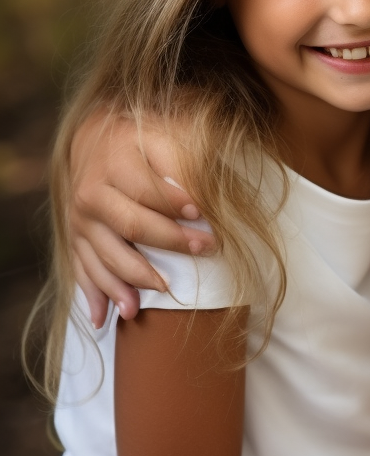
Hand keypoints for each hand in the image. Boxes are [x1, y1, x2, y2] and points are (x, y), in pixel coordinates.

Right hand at [68, 107, 214, 325]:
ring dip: (135, 278)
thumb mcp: (165, 136)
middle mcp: (91, 194)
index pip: (147, 189)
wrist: (97, 139)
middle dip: (171, 241)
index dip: (176, 203)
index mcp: (114, 163)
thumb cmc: (144, 140)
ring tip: (164, 292)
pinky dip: (96, 297)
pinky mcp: (77, 241)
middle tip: (206, 249)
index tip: (203, 214)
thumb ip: (183, 162)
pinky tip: (107, 319)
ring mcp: (80, 222)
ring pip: (105, 256)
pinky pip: (84, 272)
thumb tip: (200, 197)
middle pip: (131, 225)